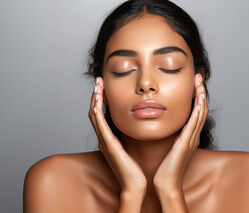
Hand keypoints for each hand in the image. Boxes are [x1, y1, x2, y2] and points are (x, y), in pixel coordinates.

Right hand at [88, 77, 146, 194]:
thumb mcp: (131, 146)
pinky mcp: (109, 147)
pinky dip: (97, 116)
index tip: (104, 85)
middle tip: (98, 80)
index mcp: (109, 138)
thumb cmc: (135, 168)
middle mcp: (104, 139)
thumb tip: (137, 122)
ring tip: (97, 86)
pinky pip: (100, 128)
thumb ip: (129, 135)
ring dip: (95, 100)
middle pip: (94, 112)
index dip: (100, 99)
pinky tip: (96, 105)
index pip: (101, 114)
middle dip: (96, 95)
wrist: (135, 184)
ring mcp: (105, 142)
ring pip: (94, 117)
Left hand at [153, 73, 207, 194]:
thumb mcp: (169, 147)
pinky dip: (197, 110)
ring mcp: (191, 139)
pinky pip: (194, 123)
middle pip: (201, 109)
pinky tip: (198, 99)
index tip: (193, 83)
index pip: (196, 112)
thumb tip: (161, 123)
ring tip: (199, 82)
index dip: (196, 97)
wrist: (167, 183)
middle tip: (198, 77)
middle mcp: (193, 136)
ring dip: (201, 96)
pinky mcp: (186, 142)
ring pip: (200, 113)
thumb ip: (170, 135)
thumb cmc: (165, 168)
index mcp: (189, 136)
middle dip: (201, 92)